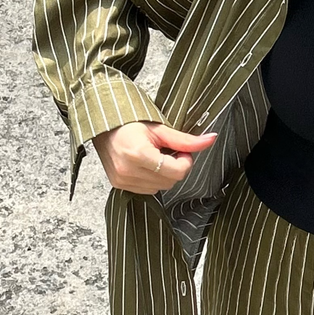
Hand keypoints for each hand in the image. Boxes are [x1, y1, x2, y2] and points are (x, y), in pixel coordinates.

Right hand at [90, 121, 216, 193]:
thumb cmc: (129, 124)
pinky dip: (152, 179)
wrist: (102, 126)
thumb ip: (185, 139)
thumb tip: (211, 139)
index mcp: (138, 154)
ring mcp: (122, 180)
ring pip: (160, 188)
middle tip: (169, 151)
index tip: (182, 150)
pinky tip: (146, 164)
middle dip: (175, 167)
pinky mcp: (119, 185)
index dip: (185, 161)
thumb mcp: (159, 128)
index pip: (177, 172)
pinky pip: (148, 190)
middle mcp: (128, 171)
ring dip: (164, 174)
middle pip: (170, 181)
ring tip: (155, 156)